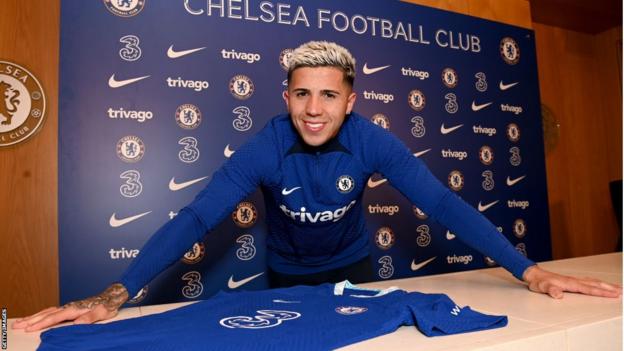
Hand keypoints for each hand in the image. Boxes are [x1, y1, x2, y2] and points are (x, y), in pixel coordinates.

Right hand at [11, 283, 128, 331]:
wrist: (110, 297)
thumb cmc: (106, 306)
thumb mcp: (101, 313)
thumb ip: (89, 318)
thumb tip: (77, 323)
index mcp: (74, 309)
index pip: (54, 318)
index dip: (41, 324)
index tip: (30, 329)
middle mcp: (68, 307)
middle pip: (46, 314)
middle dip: (31, 320)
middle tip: (17, 325)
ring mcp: (67, 307)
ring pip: (46, 312)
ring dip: (33, 317)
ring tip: (21, 322)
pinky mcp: (68, 308)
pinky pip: (50, 311)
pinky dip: (41, 314)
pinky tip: (36, 317)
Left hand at [522, 265, 621, 298]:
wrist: (534, 275)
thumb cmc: (538, 282)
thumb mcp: (542, 287)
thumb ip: (550, 290)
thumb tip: (558, 294)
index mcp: (570, 283)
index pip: (589, 289)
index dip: (602, 292)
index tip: (614, 294)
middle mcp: (574, 280)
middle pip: (595, 284)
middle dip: (609, 288)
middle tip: (621, 291)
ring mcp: (573, 279)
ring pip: (593, 282)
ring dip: (605, 285)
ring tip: (616, 288)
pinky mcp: (571, 280)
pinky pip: (588, 281)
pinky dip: (597, 283)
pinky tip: (600, 284)